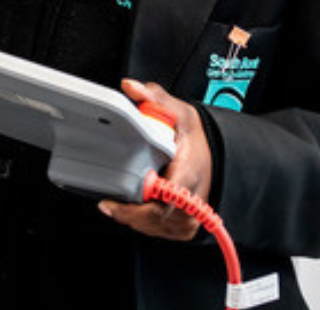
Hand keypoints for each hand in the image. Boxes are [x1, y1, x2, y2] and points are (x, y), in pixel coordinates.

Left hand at [98, 78, 212, 241]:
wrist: (210, 151)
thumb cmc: (193, 135)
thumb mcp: (177, 110)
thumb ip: (153, 97)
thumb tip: (131, 87)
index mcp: (190, 169)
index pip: (171, 193)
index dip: (147, 200)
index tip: (123, 199)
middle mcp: (193, 196)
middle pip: (161, 216)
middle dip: (132, 214)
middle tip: (109, 205)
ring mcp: (192, 213)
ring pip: (160, 228)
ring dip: (136, 221)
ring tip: (115, 208)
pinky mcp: (187, 223)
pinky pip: (164, 231)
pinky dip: (145, 225)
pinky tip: (131, 214)